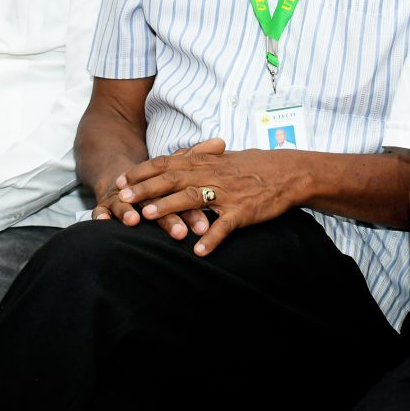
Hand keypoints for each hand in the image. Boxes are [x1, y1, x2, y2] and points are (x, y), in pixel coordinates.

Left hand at [116, 140, 303, 255]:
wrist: (288, 172)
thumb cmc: (253, 167)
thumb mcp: (223, 159)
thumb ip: (198, 161)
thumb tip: (174, 161)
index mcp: (205, 162)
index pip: (167, 163)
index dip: (142, 172)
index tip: (121, 181)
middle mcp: (212, 175)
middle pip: (172, 179)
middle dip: (145, 189)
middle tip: (123, 199)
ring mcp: (227, 193)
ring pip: (194, 198)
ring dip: (169, 208)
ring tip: (147, 217)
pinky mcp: (243, 211)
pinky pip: (225, 225)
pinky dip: (211, 238)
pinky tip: (197, 251)